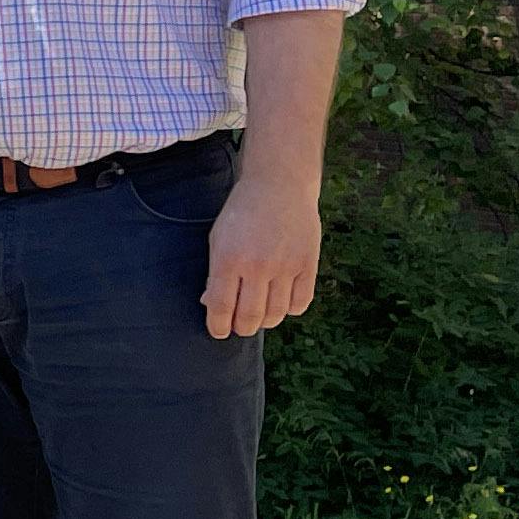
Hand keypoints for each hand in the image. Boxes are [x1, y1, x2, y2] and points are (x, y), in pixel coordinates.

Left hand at [201, 170, 319, 339]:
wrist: (279, 186)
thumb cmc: (242, 213)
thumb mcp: (218, 239)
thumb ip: (215, 273)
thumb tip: (211, 305)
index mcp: (228, 259)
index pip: (220, 307)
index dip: (218, 326)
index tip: (219, 332)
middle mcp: (257, 266)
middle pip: (250, 317)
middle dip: (242, 328)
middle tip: (239, 327)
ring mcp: (285, 266)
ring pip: (277, 314)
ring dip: (266, 321)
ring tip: (259, 317)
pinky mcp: (308, 264)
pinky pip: (301, 303)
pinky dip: (290, 310)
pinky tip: (282, 303)